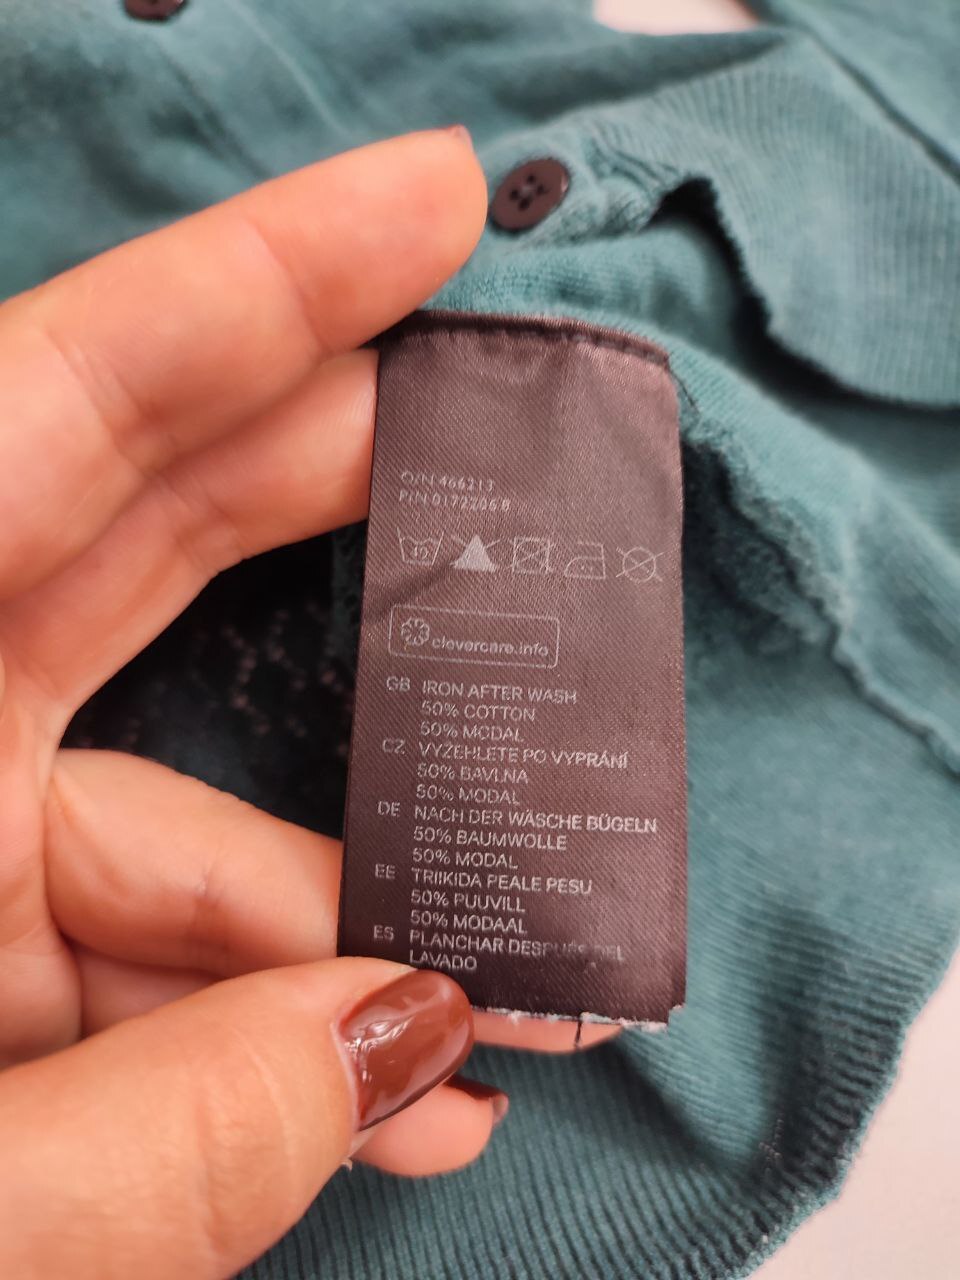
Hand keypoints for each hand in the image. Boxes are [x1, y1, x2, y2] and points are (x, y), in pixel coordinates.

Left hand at [0, 131, 615, 1278]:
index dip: (267, 283)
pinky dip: (271, 1030)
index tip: (434, 195)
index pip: (64, 404)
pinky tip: (401, 1098)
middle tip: (509, 465)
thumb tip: (416, 1040)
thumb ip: (165, 1143)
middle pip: (135, 527)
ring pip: (173, 822)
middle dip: (341, 488)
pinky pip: (140, 963)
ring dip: (350, 912)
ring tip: (512, 991)